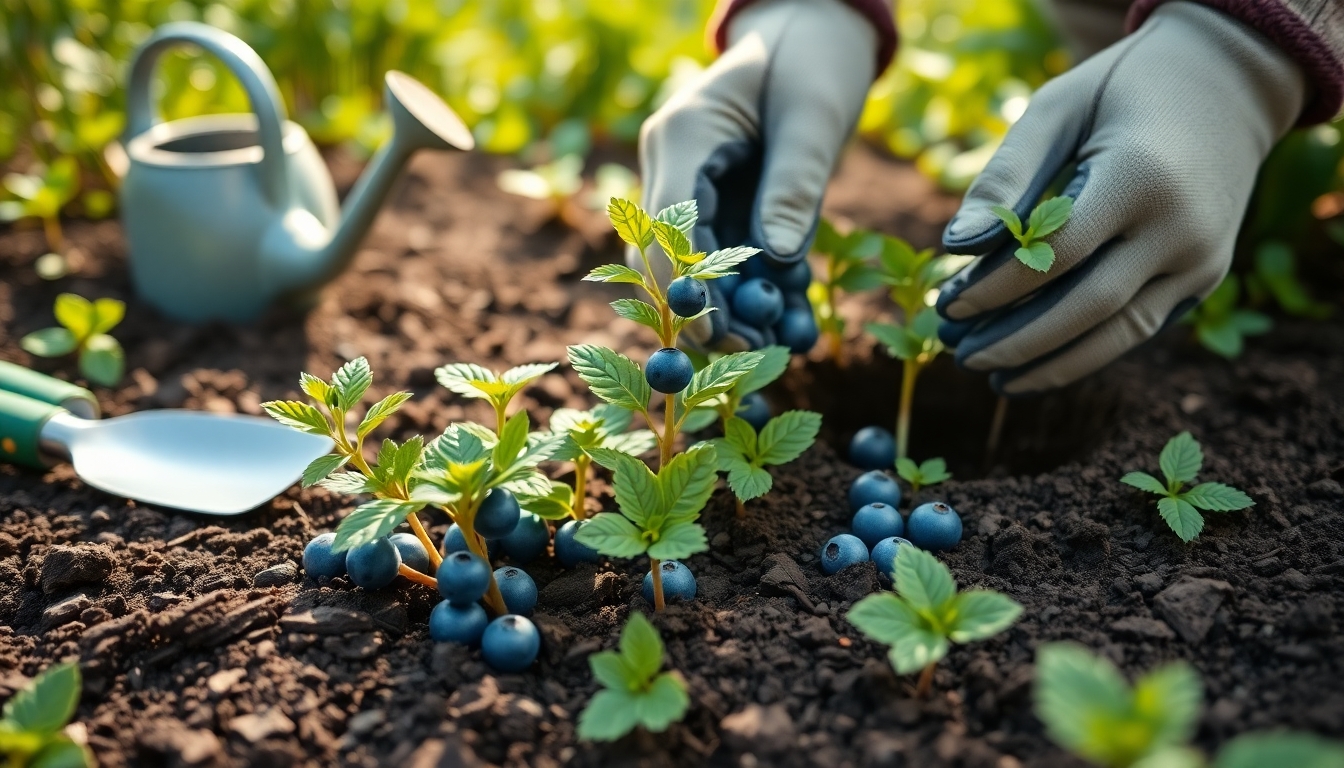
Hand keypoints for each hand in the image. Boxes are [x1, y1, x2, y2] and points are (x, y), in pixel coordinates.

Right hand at [632, 0, 877, 349]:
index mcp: (682, 136)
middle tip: (751, 353)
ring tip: (778, 346)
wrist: (811, 31)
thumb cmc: (813, 58)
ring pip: (698, 265)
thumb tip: (777, 260)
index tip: (715, 335)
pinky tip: (794, 323)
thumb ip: (794, 185)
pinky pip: (732, 257)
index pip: (665, 223)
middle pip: (669, 253)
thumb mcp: (813, 116)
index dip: (684, 286)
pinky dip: (759, 290)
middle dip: (706, 309)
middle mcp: (675, 166)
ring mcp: (695, 188)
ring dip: (734, 309)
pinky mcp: (723, 204)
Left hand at [936, 1, 1305, 393]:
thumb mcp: (1057, 108)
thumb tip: (954, 245)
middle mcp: (1182, 226)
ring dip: (1053, 365)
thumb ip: (1006, 175)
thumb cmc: (1120, 91)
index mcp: (1141, 176)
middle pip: (1088, 306)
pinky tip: (1037, 365)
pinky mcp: (1208, 277)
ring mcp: (1203, 258)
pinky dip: (1087, 352)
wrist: (1228, 82)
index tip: (946, 305)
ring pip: (1121, 333)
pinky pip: (1141, 327)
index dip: (996, 288)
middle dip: (1018, 340)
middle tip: (959, 354)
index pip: (1056, 252)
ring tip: (993, 378)